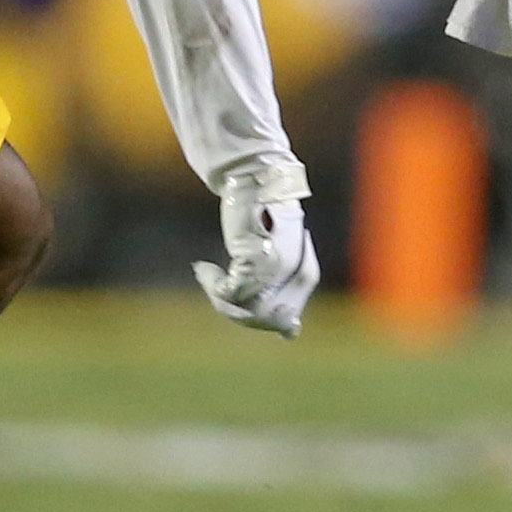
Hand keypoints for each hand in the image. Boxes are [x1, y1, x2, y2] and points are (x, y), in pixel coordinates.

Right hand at [193, 172, 318, 336]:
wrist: (257, 178)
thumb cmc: (265, 215)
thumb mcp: (279, 253)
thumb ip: (282, 289)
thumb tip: (291, 334)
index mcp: (305, 274)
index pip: (286, 321)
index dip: (262, 322)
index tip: (240, 307)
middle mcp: (294, 273)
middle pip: (267, 320)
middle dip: (241, 316)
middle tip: (219, 291)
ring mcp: (276, 266)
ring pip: (247, 310)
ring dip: (221, 300)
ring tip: (209, 277)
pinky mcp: (254, 257)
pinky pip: (230, 292)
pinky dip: (213, 284)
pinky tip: (205, 269)